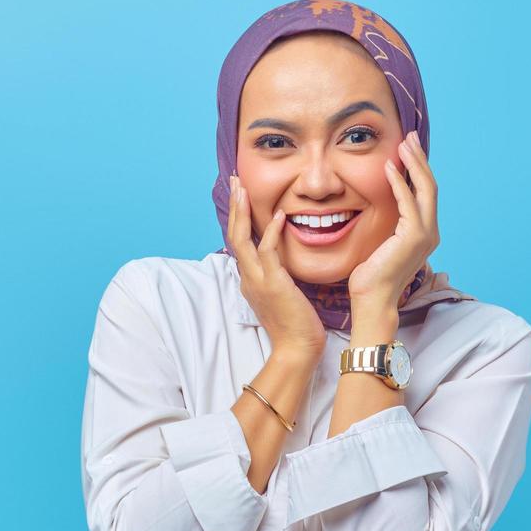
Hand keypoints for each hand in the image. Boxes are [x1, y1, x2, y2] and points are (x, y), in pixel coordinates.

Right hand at [227, 174, 326, 359]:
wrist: (296, 350)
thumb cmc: (295, 326)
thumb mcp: (283, 295)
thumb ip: (278, 276)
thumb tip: (283, 263)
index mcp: (250, 279)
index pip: (239, 242)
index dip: (238, 217)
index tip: (240, 195)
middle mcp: (248, 277)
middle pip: (234, 234)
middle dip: (234, 206)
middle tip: (234, 181)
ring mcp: (257, 280)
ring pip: (242, 239)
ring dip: (242, 211)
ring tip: (242, 187)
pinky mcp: (273, 283)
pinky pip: (268, 252)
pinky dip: (272, 231)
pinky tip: (279, 214)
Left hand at [346, 130, 439, 310]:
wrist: (373, 298)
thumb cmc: (371, 275)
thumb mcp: (382, 241)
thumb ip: (388, 223)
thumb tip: (380, 204)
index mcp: (425, 233)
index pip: (425, 193)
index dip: (419, 168)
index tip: (408, 149)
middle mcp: (431, 232)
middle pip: (430, 186)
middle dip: (420, 159)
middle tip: (409, 138)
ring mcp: (425, 235)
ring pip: (425, 189)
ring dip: (414, 164)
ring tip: (403, 145)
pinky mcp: (414, 237)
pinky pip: (408, 202)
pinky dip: (399, 182)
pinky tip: (390, 167)